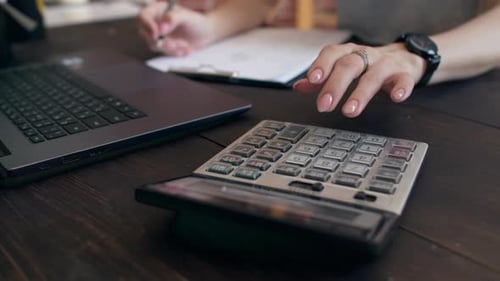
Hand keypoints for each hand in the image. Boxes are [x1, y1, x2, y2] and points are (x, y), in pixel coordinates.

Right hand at [137, 1, 215, 55]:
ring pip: (154, 45)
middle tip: (173, 43)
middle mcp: (156, 23)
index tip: (157, 34)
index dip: (147, 26)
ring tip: (184, 44)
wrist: (206, 33)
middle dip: (159, 41)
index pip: (143, 17)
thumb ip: (173, 18)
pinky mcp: (165, 46)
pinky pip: (163, 52)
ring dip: (169, 47)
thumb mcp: (186, 16)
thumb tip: (161, 28)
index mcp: (158, 10)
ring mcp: (159, 35)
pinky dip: (175, 52)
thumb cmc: (197, 20)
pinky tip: (185, 49)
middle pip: (144, 33)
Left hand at [293, 42, 426, 117]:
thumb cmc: (368, 66)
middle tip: (324, 105)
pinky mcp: (404, 74)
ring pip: (373, 76)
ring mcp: (386, 64)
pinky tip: (396, 98)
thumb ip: (322, 79)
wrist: (405, 58)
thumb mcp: (344, 69)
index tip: (312, 79)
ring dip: (360, 94)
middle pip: (349, 65)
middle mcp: (366, 56)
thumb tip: (298, 86)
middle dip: (335, 85)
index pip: (333, 53)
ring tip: (350, 111)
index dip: (322, 64)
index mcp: (349, 53)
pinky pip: (403, 80)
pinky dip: (401, 88)